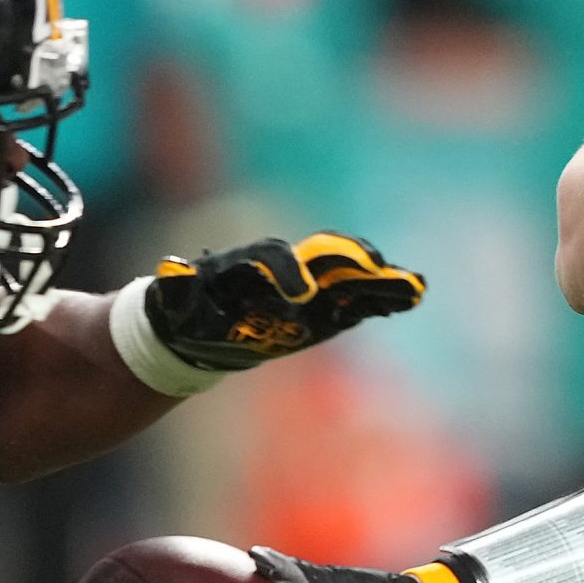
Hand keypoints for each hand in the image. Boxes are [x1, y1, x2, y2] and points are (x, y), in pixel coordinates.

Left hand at [143, 232, 423, 370]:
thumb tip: (172, 271)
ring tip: (411, 286)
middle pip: (320, 258)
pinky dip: (379, 299)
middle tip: (376, 270)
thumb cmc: (183, 313)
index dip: (287, 271)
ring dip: (376, 281)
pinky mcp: (321, 310)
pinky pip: (353, 301)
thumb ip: (177, 288)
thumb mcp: (172, 304)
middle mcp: (282, 268)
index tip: (301, 295)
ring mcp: (306, 288)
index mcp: (247, 264)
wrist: (200, 326)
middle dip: (349, 263)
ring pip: (345, 278)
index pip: (272, 256)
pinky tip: (408, 299)